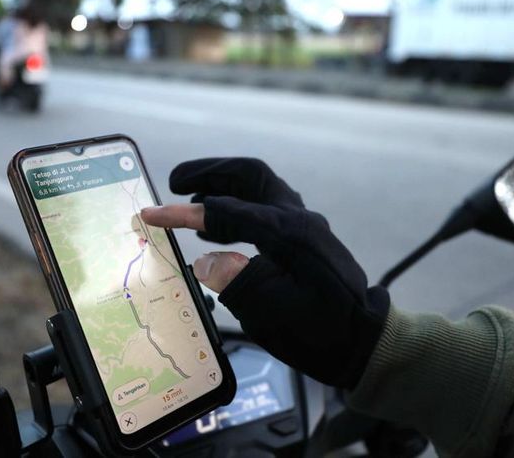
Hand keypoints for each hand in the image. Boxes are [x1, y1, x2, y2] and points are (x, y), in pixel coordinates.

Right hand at [141, 158, 389, 387]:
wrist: (361, 340)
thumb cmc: (318, 331)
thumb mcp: (269, 314)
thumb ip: (233, 280)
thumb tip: (205, 261)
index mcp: (287, 234)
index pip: (225, 211)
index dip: (183, 213)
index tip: (152, 214)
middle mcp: (297, 219)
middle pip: (249, 176)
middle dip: (209, 172)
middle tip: (176, 180)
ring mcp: (304, 224)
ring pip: (260, 187)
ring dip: (223, 186)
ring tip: (190, 198)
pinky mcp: (305, 235)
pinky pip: (267, 206)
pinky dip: (238, 206)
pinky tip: (218, 227)